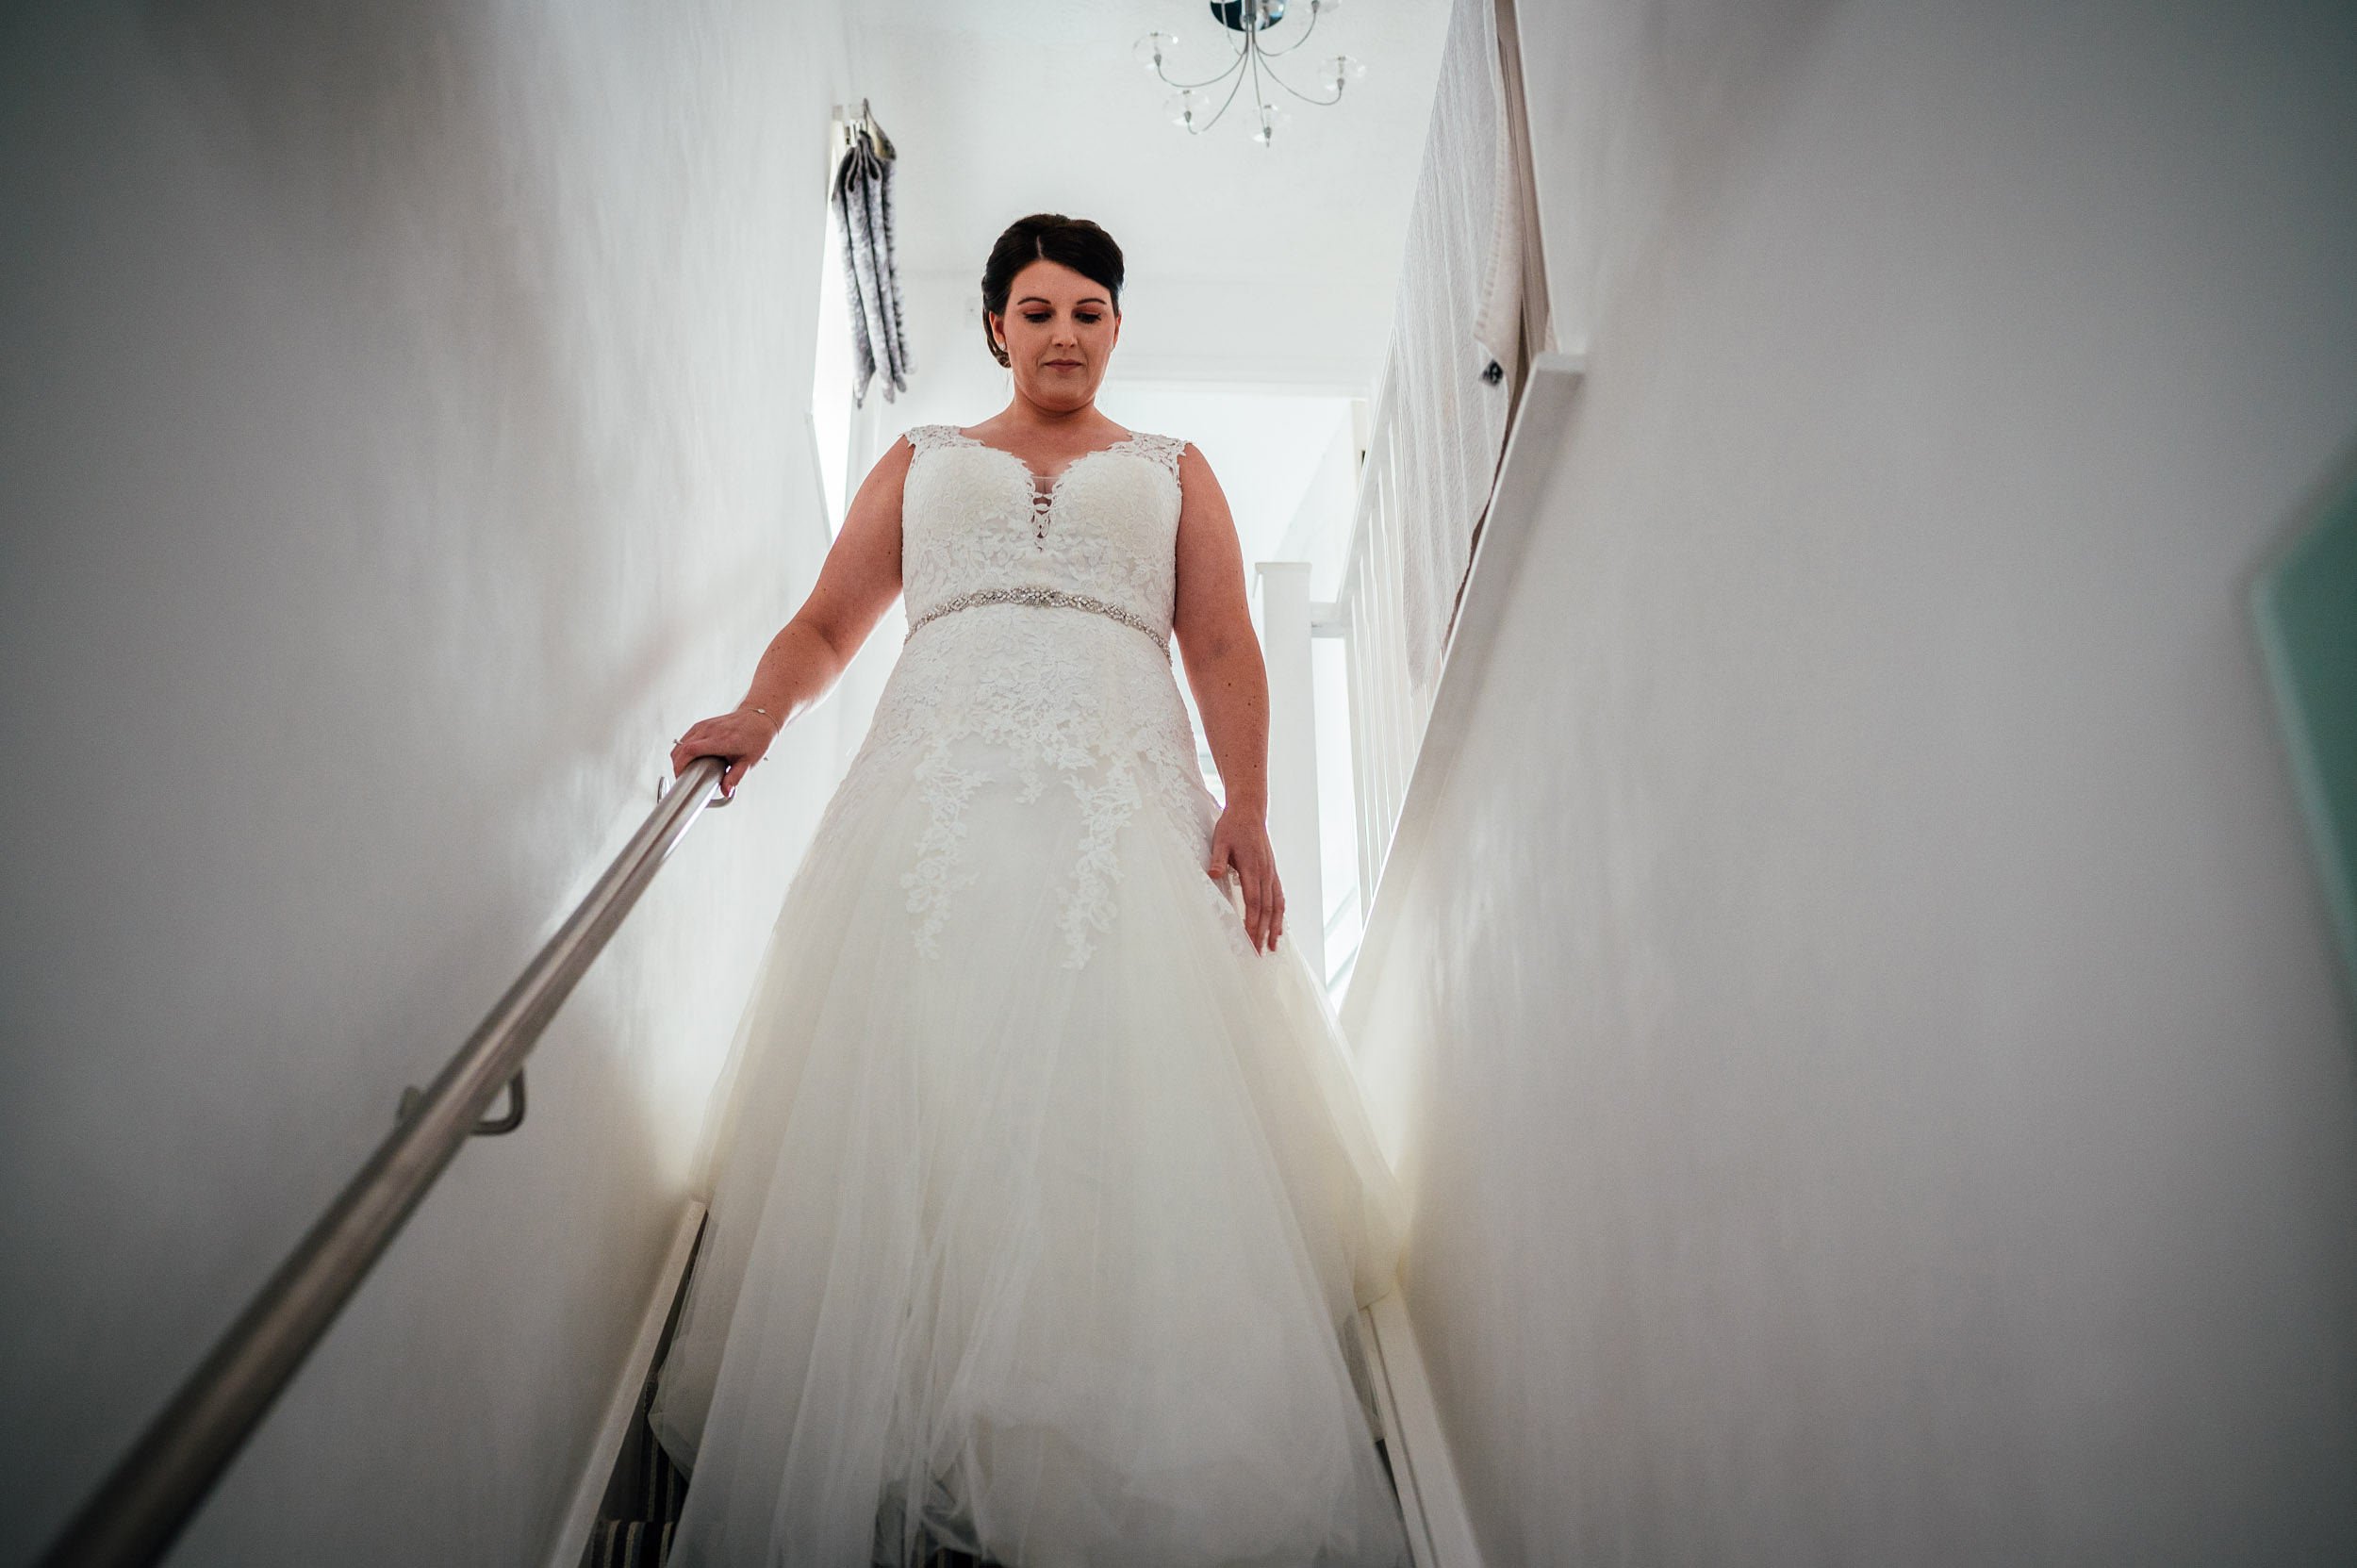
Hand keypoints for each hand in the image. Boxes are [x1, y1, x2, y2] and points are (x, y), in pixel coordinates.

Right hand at [669, 705, 781, 800]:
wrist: (759, 719)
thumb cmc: (756, 739)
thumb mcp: (749, 762)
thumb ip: (735, 777)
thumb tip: (725, 791)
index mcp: (722, 740)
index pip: (691, 750)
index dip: (680, 765)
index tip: (681, 777)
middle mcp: (711, 730)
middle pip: (682, 747)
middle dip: (677, 765)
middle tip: (683, 777)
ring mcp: (705, 725)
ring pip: (681, 742)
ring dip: (679, 757)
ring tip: (686, 769)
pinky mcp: (703, 724)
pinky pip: (686, 737)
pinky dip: (682, 749)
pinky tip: (689, 758)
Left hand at [1206, 804, 1284, 953]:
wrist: (1249, 812)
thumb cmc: (1232, 827)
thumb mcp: (1220, 840)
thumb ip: (1218, 859)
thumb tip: (1213, 875)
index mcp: (1252, 868)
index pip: (1253, 902)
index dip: (1253, 922)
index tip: (1251, 939)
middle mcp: (1265, 873)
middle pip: (1266, 909)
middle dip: (1264, 932)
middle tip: (1260, 953)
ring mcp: (1271, 873)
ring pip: (1276, 905)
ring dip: (1276, 927)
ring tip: (1274, 946)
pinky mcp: (1273, 872)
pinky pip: (1279, 896)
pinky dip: (1280, 913)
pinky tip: (1279, 926)